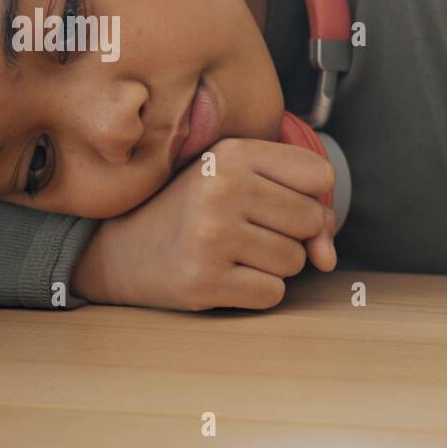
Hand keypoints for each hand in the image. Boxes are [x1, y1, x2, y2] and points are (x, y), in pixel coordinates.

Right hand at [73, 138, 336, 310]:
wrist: (118, 251)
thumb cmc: (192, 211)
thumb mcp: (240, 182)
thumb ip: (302, 205)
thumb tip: (329, 258)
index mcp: (232, 154)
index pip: (320, 176)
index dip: (311, 196)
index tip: (279, 202)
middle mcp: (222, 190)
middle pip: (312, 221)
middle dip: (292, 234)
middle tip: (249, 230)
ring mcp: (212, 237)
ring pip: (296, 262)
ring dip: (273, 265)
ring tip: (232, 252)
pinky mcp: (205, 282)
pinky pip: (273, 293)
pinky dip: (256, 291)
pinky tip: (225, 276)